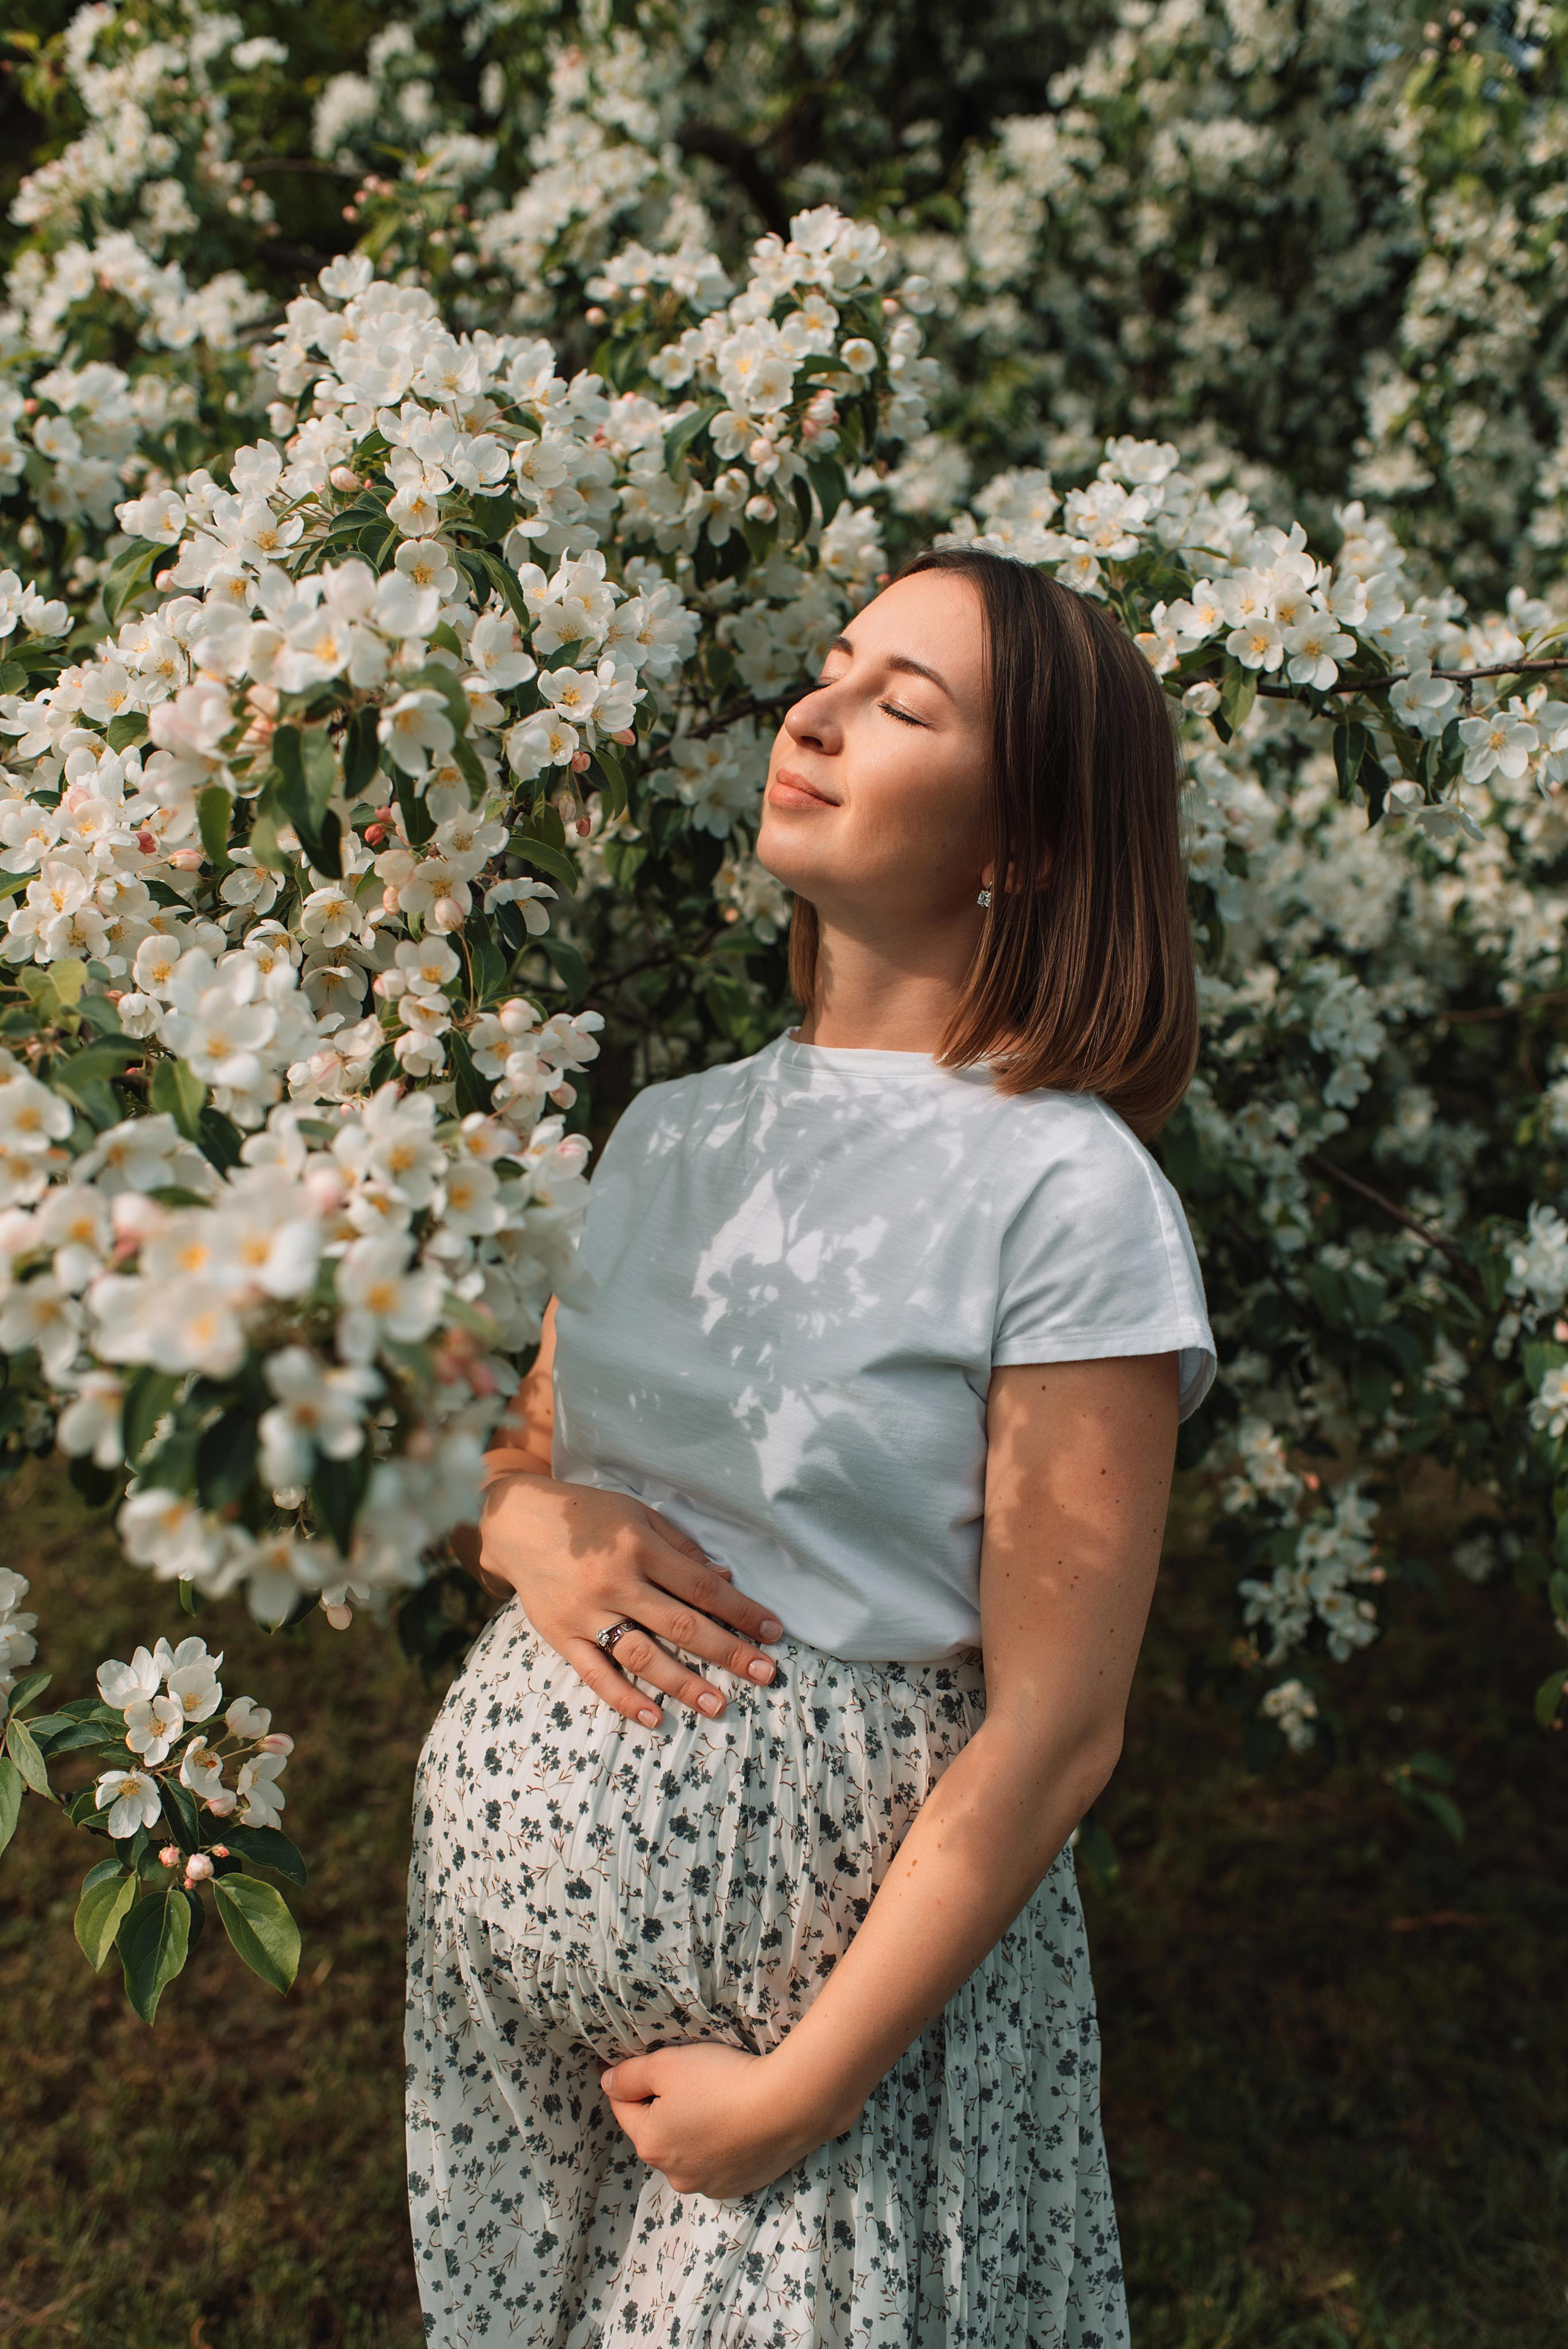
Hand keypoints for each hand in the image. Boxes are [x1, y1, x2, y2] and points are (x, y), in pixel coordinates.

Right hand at [479, 1472, 784, 1728]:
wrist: (519, 1522)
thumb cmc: (588, 1515)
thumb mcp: (638, 1515)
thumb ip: (681, 1548)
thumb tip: (724, 1580)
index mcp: (639, 1547)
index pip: (702, 1587)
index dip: (740, 1611)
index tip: (772, 1632)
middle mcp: (616, 1582)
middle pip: (681, 1625)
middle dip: (727, 1652)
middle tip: (764, 1674)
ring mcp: (587, 1613)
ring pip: (642, 1656)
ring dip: (683, 1684)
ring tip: (718, 1705)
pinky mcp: (562, 1636)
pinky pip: (596, 1674)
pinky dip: (624, 1698)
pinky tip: (654, 1718)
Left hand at [599, 2043, 835, 2199]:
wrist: (787, 2106)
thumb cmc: (721, 2080)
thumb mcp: (666, 2064)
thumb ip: (629, 2075)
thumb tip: (607, 2083)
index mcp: (650, 2144)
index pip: (624, 2107)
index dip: (634, 2081)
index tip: (655, 2064)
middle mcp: (674, 2175)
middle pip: (658, 2132)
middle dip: (666, 2108)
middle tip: (695, 2080)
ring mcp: (709, 2185)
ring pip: (689, 2150)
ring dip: (695, 2130)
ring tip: (721, 2101)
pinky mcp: (740, 2187)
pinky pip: (719, 2162)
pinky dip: (723, 2145)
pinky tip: (739, 2124)